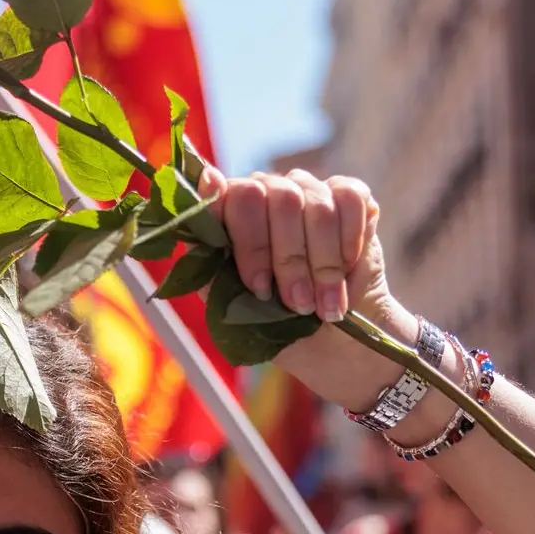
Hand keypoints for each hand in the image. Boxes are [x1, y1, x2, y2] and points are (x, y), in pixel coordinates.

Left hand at [197, 167, 415, 410]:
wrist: (333, 342)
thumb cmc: (276, 322)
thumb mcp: (232, 302)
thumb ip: (205, 258)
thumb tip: (185, 214)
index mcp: (231, 212)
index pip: (228, 195)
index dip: (247, 241)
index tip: (258, 286)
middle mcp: (267, 192)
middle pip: (277, 197)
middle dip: (289, 259)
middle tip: (297, 303)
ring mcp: (308, 190)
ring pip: (315, 205)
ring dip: (322, 264)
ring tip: (325, 305)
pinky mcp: (348, 196)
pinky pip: (349, 199)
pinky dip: (349, 239)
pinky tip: (347, 267)